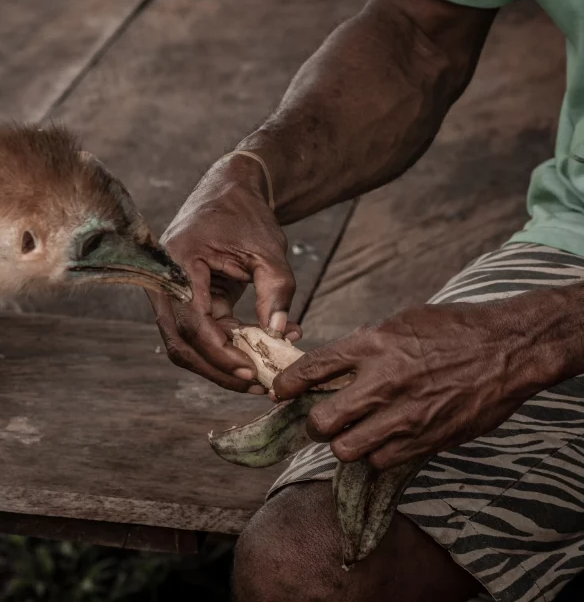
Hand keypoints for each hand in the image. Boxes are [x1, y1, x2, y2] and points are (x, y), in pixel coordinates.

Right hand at [148, 149, 299, 393]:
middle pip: (179, 342)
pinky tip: (259, 353)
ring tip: (259, 377)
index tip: (252, 369)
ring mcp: (170, 294)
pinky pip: (199, 334)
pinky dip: (226, 348)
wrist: (230, 193)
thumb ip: (277, 292)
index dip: (220, 351)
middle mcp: (164, 282)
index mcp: (178, 263)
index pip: (192, 321)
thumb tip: (280, 336)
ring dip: (220, 365)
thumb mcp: (269, 251)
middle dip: (217, 369)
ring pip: (185, 345)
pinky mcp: (185, 302)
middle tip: (255, 384)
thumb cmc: (247, 217)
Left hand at [272, 298, 563, 469]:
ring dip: (345, 445)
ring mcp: (404, 415)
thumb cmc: (452, 329)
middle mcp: (382, 382)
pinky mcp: (426, 440)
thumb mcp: (398, 324)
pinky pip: (382, 461)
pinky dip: (377, 456)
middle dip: (314, 425)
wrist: (506, 349)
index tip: (280, 392)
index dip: (286, 385)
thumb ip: (362, 347)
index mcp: (371, 345)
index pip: (311, 370)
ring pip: (347, 450)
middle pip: (322, 422)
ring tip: (354, 434)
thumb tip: (331, 368)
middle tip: (320, 420)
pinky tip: (384, 442)